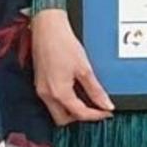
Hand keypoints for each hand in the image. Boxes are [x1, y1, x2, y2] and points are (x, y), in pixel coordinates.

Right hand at [31, 8, 114, 124]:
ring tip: (85, 99)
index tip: (106, 112)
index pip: (79, 114)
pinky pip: (51, 100)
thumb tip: (106, 104)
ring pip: (56, 111)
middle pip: (63, 119)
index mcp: (59, 93)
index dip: (96, 115)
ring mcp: (41, 89)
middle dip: (79, 117)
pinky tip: (73, 90)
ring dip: (70, 110)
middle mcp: (46, 95)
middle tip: (95, 108)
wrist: (47, 27)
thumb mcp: (84, 68)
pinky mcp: (39, 82)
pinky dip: (63, 100)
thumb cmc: (63, 43)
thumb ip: (95, 90)